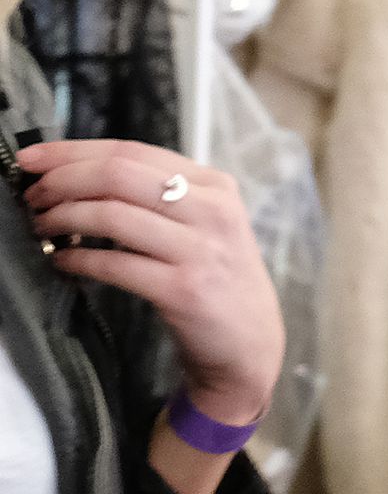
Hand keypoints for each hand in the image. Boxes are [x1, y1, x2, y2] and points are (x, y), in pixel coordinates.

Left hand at [15, 141, 281, 423]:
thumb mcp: (202, 223)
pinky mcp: (184, 290)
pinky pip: (113, 265)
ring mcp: (201, 250)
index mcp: (215, 185)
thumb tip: (78, 176)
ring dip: (63, 218)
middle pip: (118, 174)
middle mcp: (213, 210)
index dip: (71, 151)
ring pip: (111, 216)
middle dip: (61, 181)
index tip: (31, 159)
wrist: (250, 342)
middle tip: (33, 196)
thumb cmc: (215, 278)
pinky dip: (77, 259)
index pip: (131, 151)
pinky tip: (62, 261)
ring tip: (43, 228)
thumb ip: (157, 196)